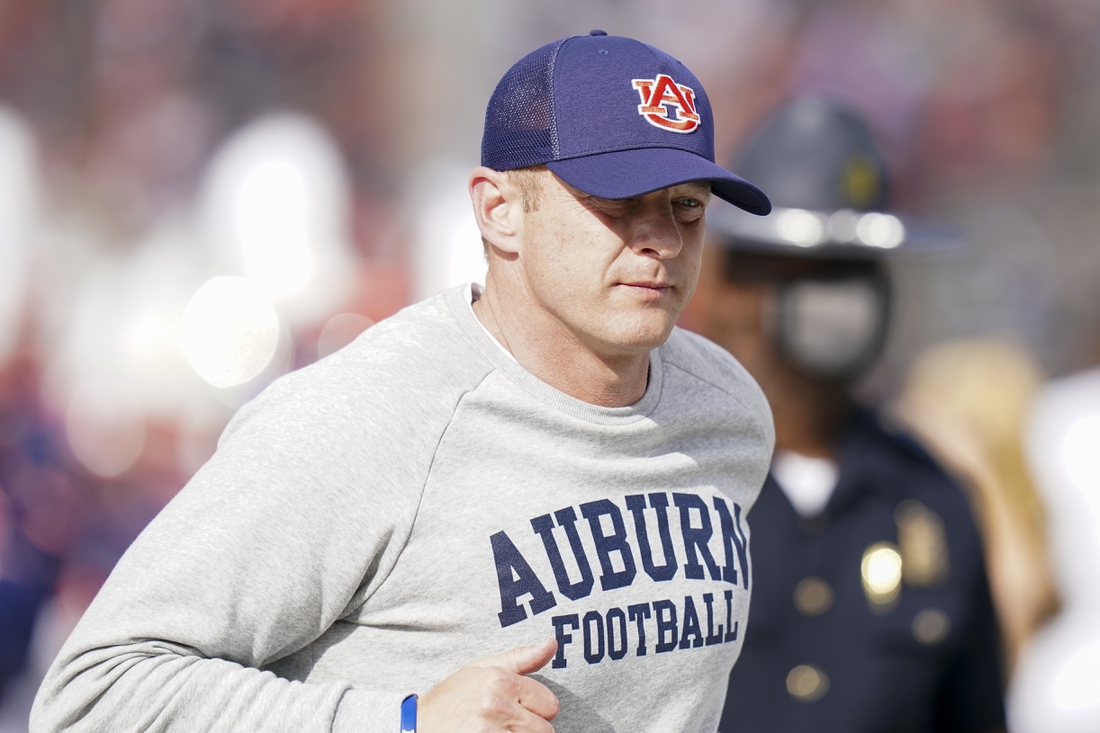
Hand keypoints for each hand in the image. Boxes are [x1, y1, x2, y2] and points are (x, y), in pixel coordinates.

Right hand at [418, 638, 559, 731]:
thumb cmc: (452, 698)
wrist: (416, 725)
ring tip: (497, 732)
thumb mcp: (482, 669)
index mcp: (501, 681)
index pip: (550, 704)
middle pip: (545, 730)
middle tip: (505, 726)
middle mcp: (497, 706)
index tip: (519, 711)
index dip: (537, 710)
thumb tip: (552, 643)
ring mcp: (489, 732)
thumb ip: (521, 658)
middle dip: (530, 730)